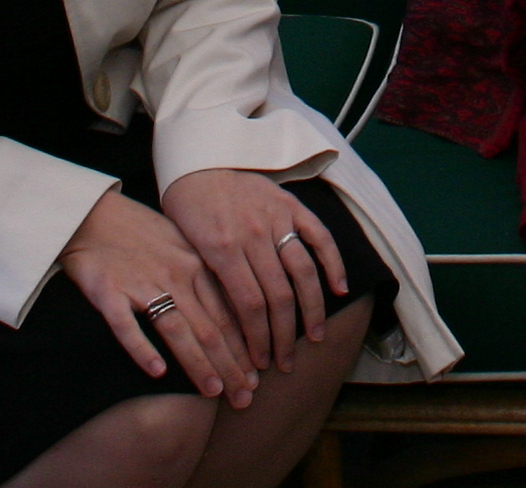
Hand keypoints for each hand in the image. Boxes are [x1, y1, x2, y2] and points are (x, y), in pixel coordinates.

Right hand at [58, 190, 258, 405]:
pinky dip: (142, 348)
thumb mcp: (183, 246)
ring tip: (214, 391)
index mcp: (196, 264)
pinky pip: (126, 324)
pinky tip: (157, 371)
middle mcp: (175, 274)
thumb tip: (236, 314)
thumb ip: (207, 278)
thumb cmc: (140, 231)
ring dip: (198, 363)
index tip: (256, 378)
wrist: (92, 213)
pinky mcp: (108, 291)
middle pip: (209, 327)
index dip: (244, 348)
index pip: (228, 314)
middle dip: (230, 365)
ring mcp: (142, 283)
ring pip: (177, 329)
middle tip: (244, 397)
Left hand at [160, 167, 351, 376]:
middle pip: (279, 297)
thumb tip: (229, 331)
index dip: (259, 340)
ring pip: (303, 272)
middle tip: (286, 363)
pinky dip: (332, 262)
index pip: (250, 307)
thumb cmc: (186, 210)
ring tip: (315, 336)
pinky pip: (319, 236)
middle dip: (284, 336)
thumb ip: (211, 284)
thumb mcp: (187, 249)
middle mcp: (254, 236)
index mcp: (223, 250)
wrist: (198, 162)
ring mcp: (276, 219)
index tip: (261, 364)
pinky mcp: (291, 205)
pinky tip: (339, 289)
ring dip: (312, 310)